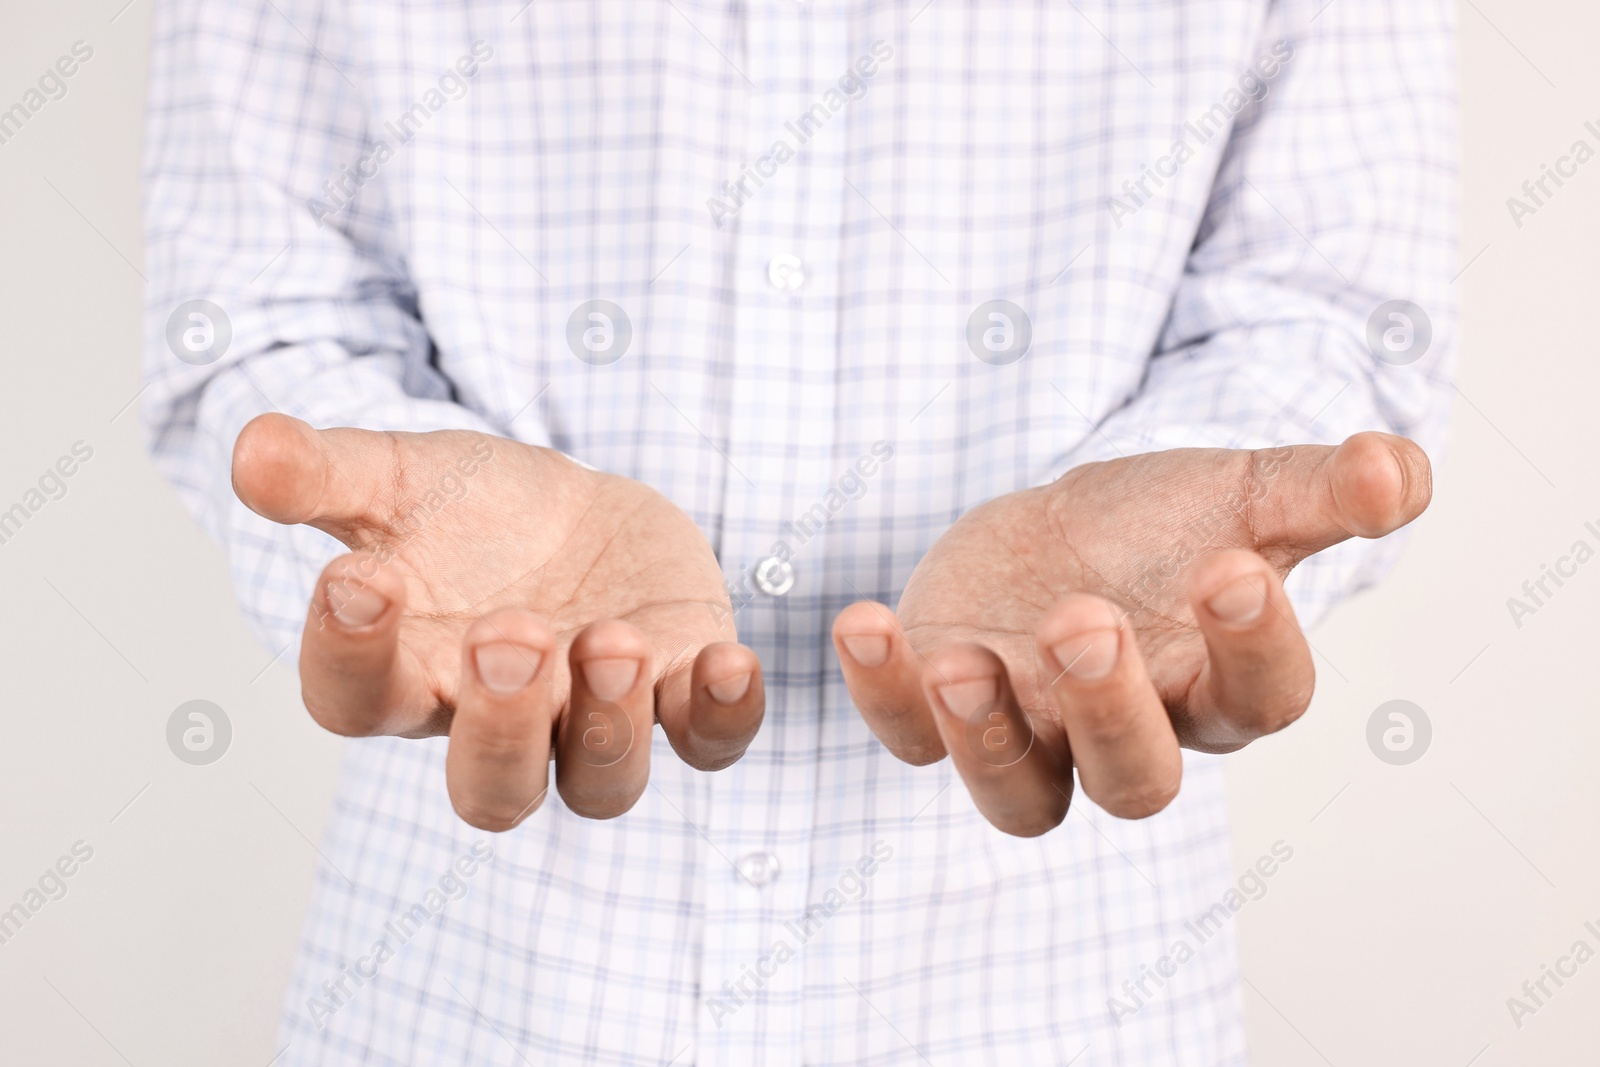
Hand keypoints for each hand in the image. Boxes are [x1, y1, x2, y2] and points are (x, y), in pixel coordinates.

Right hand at [231, 414, 762, 829]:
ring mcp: (596, 717)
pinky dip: (722, 715)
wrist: (576, 510)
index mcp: (409, 673)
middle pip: (491, 788)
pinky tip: (729, 662)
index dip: (348, 655)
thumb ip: (325, 474)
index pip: (354, 704)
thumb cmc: (472, 512)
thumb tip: (248, 450)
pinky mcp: (681, 693)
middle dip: (501, 726)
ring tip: (612, 639)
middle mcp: (503, 721)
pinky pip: (710, 742)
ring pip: (602, 785)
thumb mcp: (401, 476)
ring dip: (609, 724)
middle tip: (508, 636)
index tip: (363, 577)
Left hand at [831, 433, 1430, 835]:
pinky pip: (908, 736)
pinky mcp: (942, 710)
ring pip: (1022, 797)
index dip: (1258, 648)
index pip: (1260, 701)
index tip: (1234, 569)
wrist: (1060, 527)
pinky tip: (865, 621)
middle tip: (1083, 622)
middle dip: (1112, 710)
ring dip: (990, 739)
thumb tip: (1400, 468)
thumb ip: (1323, 490)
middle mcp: (1129, 729)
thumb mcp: (1240, 492)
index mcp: (1217, 683)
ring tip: (964, 660)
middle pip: (1136, 779)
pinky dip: (883, 692)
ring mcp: (1033, 730)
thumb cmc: (1159, 526)